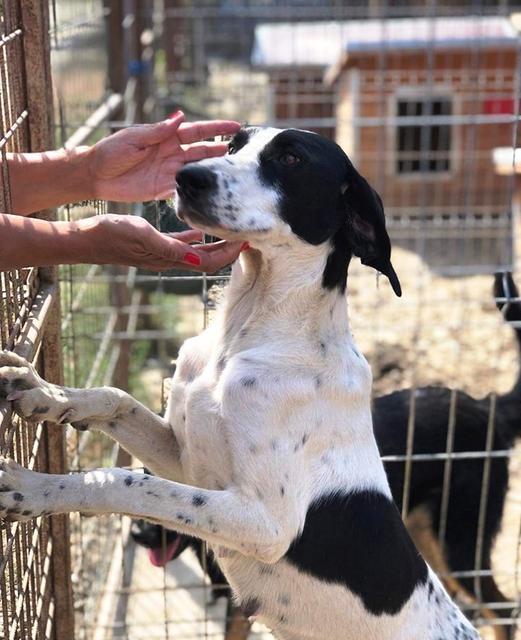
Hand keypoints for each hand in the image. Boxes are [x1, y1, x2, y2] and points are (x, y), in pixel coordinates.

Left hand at [86, 112, 239, 201]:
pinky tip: (211, 193)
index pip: (197, 131)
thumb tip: (181, 117)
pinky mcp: (163, 189)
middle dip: (221, 151)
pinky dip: (197, 191)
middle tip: (241, 153)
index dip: (216, 128)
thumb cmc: (110, 152)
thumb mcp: (134, 138)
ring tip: (232, 173)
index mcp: (165, 137)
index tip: (236, 126)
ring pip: (197, 171)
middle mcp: (171, 154)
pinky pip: (185, 190)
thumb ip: (158, 131)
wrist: (95, 176)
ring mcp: (169, 172)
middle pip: (202, 151)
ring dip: (213, 172)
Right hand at [86, 215, 242, 271]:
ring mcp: (162, 253)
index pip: (208, 261)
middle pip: (207, 258)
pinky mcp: (153, 245)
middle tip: (246, 233)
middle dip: (228, 248)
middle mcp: (170, 258)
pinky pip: (181, 243)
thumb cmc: (110, 235)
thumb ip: (169, 245)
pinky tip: (200, 226)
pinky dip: (195, 236)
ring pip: (196, 251)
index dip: (228, 253)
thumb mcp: (141, 234)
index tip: (246, 240)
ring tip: (230, 228)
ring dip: (214, 242)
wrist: (85, 240)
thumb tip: (197, 256)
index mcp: (169, 257)